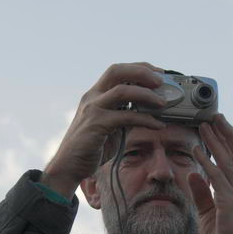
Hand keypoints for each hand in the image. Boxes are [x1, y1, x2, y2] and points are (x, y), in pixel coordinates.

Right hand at [42, 62, 166, 198]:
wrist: (69, 166)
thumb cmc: (92, 147)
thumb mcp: (111, 125)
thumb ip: (125, 114)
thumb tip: (151, 111)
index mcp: (96, 94)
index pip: (118, 70)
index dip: (140, 68)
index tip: (159, 73)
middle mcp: (92, 97)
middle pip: (117, 71)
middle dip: (142, 72)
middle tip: (161, 81)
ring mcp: (93, 109)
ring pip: (122, 91)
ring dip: (147, 95)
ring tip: (163, 103)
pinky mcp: (96, 125)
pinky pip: (126, 117)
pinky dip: (146, 120)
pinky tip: (158, 126)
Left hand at [188, 114, 232, 233]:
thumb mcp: (209, 214)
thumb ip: (201, 194)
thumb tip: (192, 173)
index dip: (229, 140)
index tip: (219, 125)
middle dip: (225, 133)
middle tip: (214, 115)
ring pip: (227, 162)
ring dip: (215, 142)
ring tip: (204, 125)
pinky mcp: (230, 207)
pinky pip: (217, 180)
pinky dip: (207, 163)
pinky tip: (197, 152)